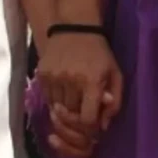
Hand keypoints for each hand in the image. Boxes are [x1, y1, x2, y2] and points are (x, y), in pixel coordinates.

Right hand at [37, 30, 120, 157]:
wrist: (74, 30)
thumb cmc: (99, 54)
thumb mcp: (115, 73)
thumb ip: (115, 100)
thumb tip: (104, 125)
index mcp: (92, 80)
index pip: (87, 118)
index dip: (90, 128)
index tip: (94, 127)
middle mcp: (71, 81)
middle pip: (71, 116)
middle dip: (79, 120)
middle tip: (85, 116)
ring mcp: (53, 78)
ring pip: (57, 110)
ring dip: (66, 112)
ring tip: (75, 103)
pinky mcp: (41, 76)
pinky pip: (48, 100)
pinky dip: (56, 103)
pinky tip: (64, 95)